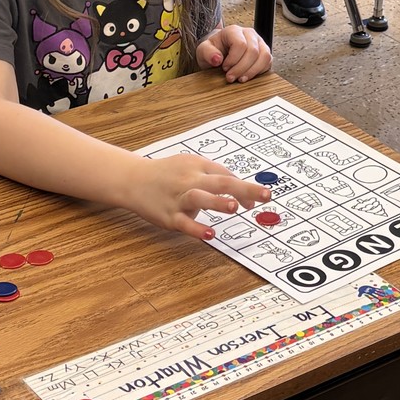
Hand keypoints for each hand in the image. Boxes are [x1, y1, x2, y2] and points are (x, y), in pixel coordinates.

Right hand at [131, 152, 270, 239]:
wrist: (134, 180)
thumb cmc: (169, 173)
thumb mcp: (191, 165)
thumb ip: (214, 175)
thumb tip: (240, 194)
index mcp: (198, 166)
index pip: (227, 175)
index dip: (245, 187)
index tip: (262, 197)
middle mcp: (190, 179)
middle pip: (220, 182)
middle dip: (244, 189)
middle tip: (265, 195)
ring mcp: (178, 198)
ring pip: (199, 198)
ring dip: (217, 202)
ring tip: (235, 207)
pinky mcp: (168, 216)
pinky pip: (184, 223)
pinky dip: (197, 228)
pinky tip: (211, 234)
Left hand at [196, 24, 271, 82]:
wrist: (219, 52)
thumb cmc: (213, 51)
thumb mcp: (203, 51)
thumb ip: (207, 53)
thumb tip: (217, 59)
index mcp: (234, 30)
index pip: (240, 44)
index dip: (233, 60)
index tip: (224, 68)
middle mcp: (249, 34)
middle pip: (253, 51)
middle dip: (241, 68)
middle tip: (231, 78)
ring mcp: (259, 42)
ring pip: (264, 56)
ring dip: (252, 71)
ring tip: (241, 79)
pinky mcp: (264, 52)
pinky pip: (268, 62)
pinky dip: (259, 71)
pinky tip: (248, 76)